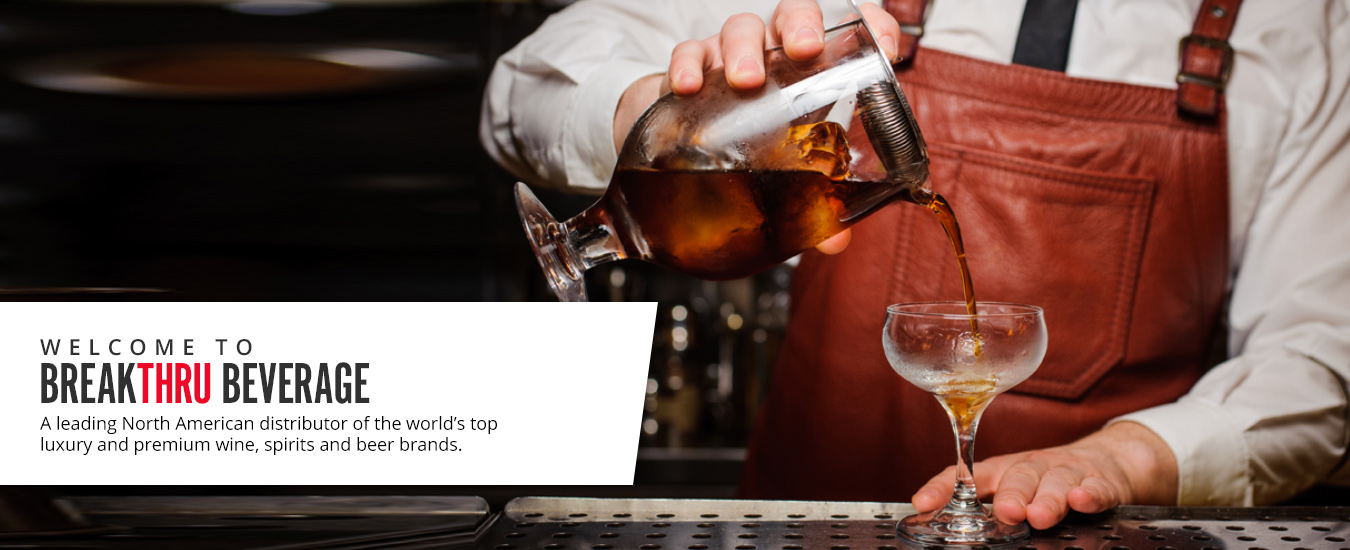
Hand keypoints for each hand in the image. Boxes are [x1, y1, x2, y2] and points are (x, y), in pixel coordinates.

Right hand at [613, 1, 899, 253]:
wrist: (687, 143)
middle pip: (792, 14)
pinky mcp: (691, 67)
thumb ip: (813, 200)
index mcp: (810, 69)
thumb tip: (836, 240)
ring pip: (740, 29)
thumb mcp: (786, 168)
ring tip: (746, 81)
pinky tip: (690, 87)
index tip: (886, 45)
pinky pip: (689, 52)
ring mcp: (730, 55)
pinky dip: (689, 64)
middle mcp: (774, 52)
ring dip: (744, 49)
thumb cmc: (750, 144)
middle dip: (801, 25)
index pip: (849, 31)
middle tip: (805, 50)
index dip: (871, 26)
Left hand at [910, 422, 1178, 529]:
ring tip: (1040, 517)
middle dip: (1011, 494)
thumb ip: (981, 503)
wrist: (1108, 460)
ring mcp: (1067, 472)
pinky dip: (1089, 494)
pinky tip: (1081, 500)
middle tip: (1004, 511)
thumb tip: (934, 520)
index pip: (968, 476)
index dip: (943, 486)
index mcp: (1005, 470)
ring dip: (1047, 499)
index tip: (922, 502)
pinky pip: (1096, 487)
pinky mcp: (1101, 482)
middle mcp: (1033, 467)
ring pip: (1056, 483)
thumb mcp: (1012, 487)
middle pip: (1018, 477)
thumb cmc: (1047, 479)